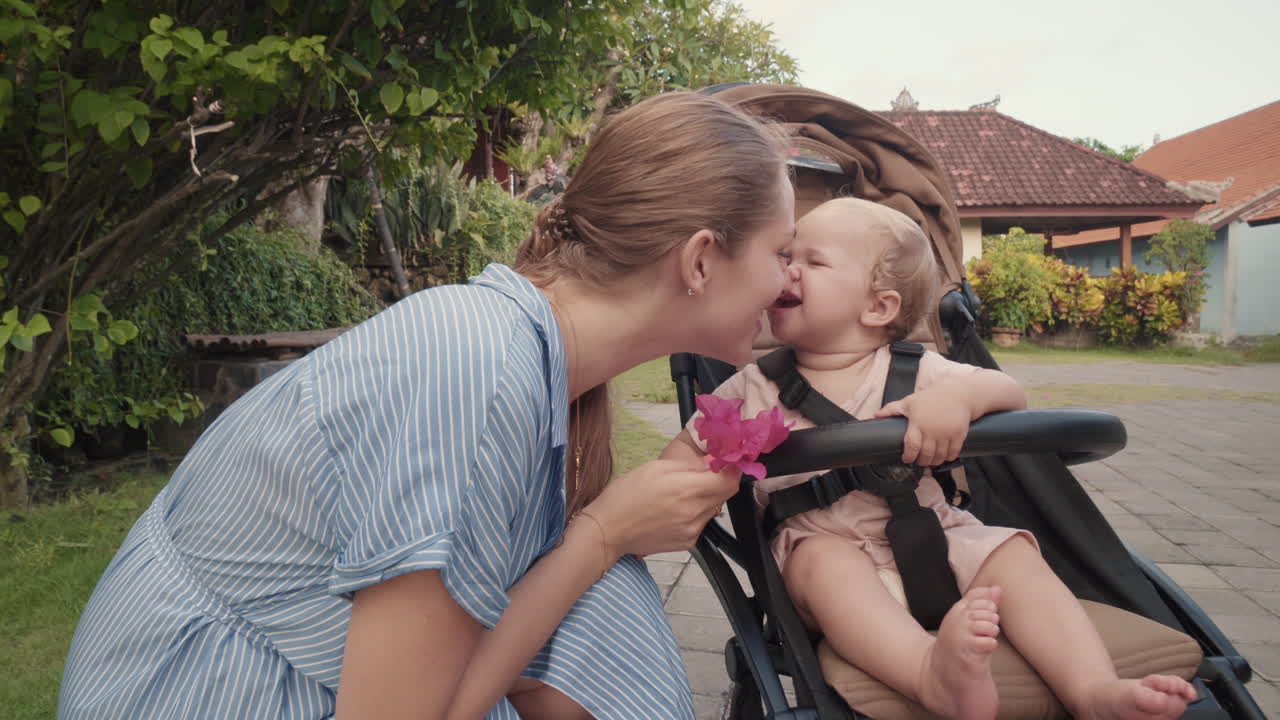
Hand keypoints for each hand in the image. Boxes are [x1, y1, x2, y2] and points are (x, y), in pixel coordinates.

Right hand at [584, 458, 738, 558]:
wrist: (608, 530)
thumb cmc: (626, 494)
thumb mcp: (657, 468)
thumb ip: (689, 466)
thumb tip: (712, 462)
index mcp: (688, 490)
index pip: (729, 481)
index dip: (731, 470)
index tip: (724, 462)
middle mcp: (695, 513)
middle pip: (723, 494)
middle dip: (717, 482)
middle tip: (700, 475)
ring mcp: (692, 531)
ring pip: (712, 509)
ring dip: (705, 498)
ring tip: (680, 495)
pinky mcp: (687, 543)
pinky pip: (701, 523)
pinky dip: (694, 514)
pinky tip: (673, 511)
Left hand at [874, 384, 972, 466]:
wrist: (957, 393)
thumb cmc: (930, 398)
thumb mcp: (909, 402)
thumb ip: (891, 409)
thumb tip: (875, 415)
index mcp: (918, 422)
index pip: (911, 445)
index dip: (908, 456)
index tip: (906, 459)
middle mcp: (932, 429)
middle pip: (926, 454)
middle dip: (921, 461)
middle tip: (919, 461)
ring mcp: (947, 433)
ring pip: (940, 456)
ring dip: (934, 462)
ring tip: (930, 461)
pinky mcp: (959, 434)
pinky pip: (953, 452)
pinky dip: (948, 458)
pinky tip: (944, 457)